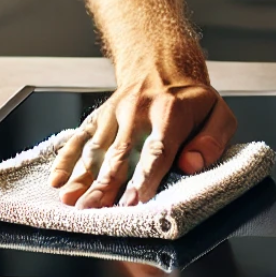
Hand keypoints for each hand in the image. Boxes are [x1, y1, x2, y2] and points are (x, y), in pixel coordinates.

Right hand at [48, 67, 235, 208]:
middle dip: (107, 185)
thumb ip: (212, 140)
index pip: (157, 150)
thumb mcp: (218, 113)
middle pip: (121, 155)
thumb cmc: (192, 100)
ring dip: (84, 179)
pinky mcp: (98, 117)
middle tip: (95, 211)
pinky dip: (65, 160)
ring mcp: (114, 114)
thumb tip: (192, 164)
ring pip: (97, 150)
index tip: (134, 202)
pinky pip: (79, 139)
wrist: (161, 65)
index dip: (144, 178)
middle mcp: (138, 112)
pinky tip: (57, 182)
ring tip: (74, 204)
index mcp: (171, 112)